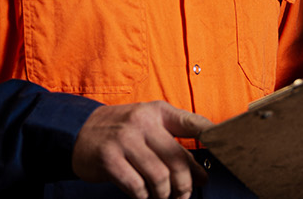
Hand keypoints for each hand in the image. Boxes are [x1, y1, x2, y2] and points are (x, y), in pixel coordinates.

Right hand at [72, 100, 212, 198]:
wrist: (78, 131)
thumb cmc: (119, 131)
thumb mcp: (147, 126)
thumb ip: (173, 145)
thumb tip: (201, 176)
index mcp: (157, 112)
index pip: (193, 123)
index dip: (213, 138)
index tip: (224, 152)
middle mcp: (142, 123)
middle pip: (178, 160)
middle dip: (185, 184)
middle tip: (184, 195)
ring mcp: (125, 140)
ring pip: (160, 177)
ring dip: (165, 195)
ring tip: (163, 197)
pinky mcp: (109, 159)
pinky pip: (137, 187)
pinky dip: (144, 197)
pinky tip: (144, 196)